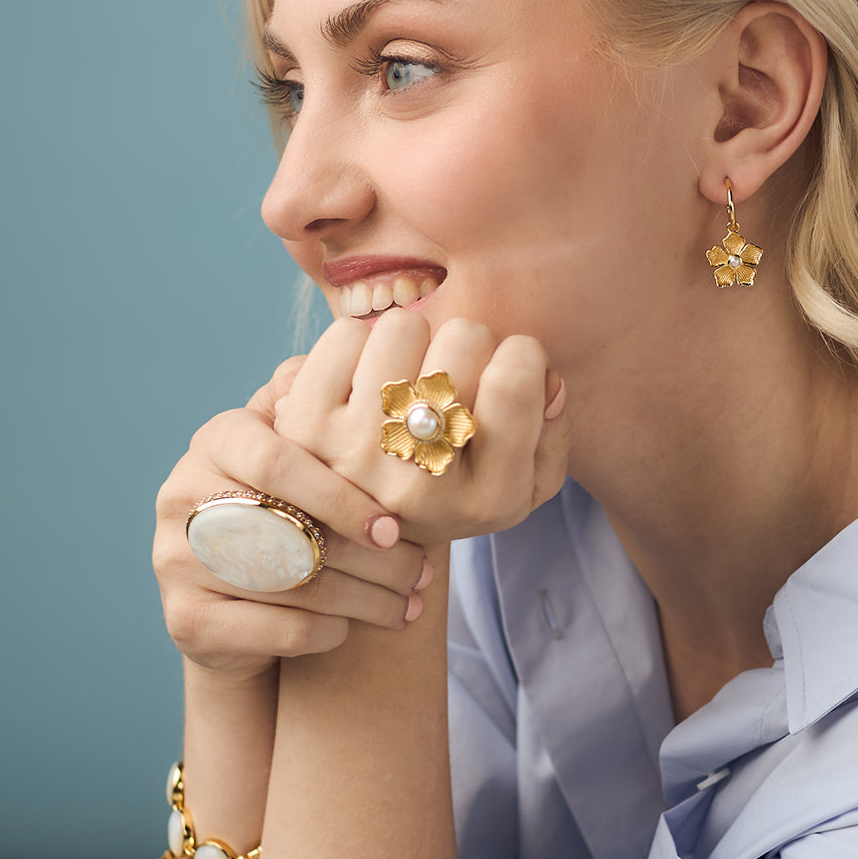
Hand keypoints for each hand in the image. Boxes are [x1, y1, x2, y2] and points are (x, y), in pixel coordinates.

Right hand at [153, 360, 429, 681]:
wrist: (227, 596)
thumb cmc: (283, 506)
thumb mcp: (295, 448)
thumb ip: (319, 402)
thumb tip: (356, 348)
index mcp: (216, 441)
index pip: (276, 460)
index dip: (339, 494)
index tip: (395, 527)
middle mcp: (181, 494)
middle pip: (286, 528)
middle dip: (367, 559)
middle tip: (421, 573)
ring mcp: (174, 561)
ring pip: (287, 585)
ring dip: (362, 600)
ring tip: (411, 605)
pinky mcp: (185, 621)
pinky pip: (273, 630)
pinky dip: (326, 631)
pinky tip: (357, 626)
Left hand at [272, 311, 571, 545]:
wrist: (359, 530)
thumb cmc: (453, 488)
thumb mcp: (523, 482)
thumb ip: (553, 433)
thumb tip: (544, 377)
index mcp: (487, 499)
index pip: (515, 378)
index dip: (521, 356)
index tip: (504, 372)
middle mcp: (419, 485)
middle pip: (465, 339)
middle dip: (468, 345)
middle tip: (453, 379)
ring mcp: (354, 455)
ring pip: (404, 327)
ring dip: (414, 342)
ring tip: (409, 380)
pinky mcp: (304, 426)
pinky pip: (348, 333)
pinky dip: (361, 344)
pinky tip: (365, 382)